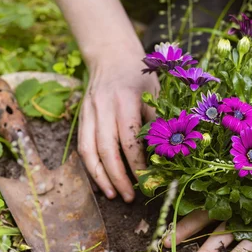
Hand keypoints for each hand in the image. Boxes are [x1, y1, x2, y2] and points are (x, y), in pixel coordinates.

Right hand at [78, 47, 158, 202]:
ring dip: (100, 177)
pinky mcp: (81, 117)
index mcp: (125, 100)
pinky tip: (101, 181)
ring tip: (112, 195)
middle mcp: (103, 107)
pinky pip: (82, 147)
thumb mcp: (156, 92)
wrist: (110, 54)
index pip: (129, 140)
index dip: (137, 164)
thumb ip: (160, 121)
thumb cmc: (139, 75)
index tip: (148, 181)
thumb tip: (170, 154)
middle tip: (130, 197)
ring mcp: (88, 112)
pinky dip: (90, 167)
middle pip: (106, 150)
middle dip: (118, 177)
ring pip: (89, 151)